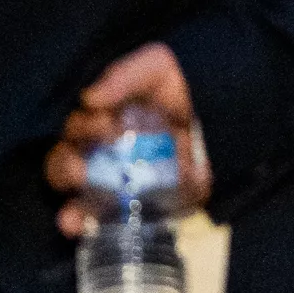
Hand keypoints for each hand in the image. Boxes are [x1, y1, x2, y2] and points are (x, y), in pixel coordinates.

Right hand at [45, 45, 211, 236]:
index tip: (104, 127)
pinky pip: (104, 218)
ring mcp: (119, 181)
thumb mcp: (157, 67)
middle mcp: (103, 153)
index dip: (82, 129)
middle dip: (65, 168)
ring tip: (73, 210)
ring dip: (67, 204)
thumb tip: (91, 99)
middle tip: (81, 170)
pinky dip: (82, 224)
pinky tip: (77, 225)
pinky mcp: (138, 203)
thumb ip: (126, 75)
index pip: (76, 129)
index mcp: (102, 121)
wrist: (228, 116)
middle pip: (66, 163)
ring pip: (77, 196)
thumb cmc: (185, 88)